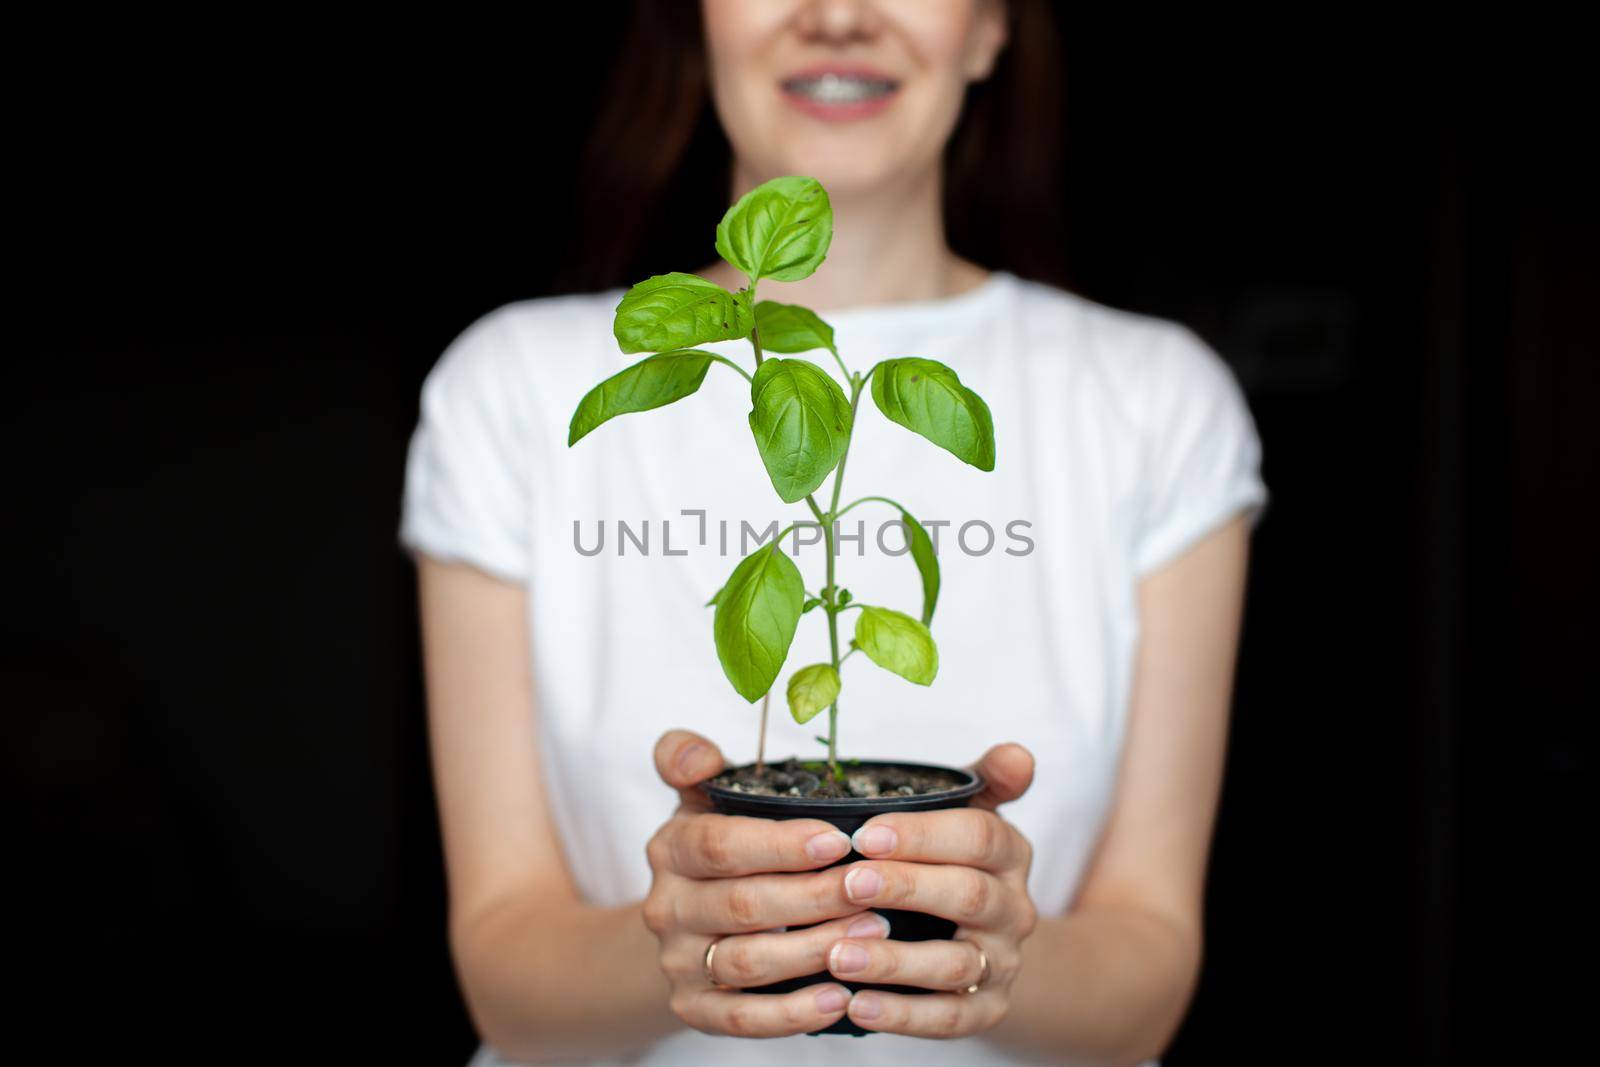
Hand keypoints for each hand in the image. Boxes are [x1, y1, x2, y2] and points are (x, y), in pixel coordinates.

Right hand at [641, 730, 890, 1036]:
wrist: (684, 927)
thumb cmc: (720, 852)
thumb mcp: (703, 800)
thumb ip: (693, 762)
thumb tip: (696, 754)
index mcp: (670, 848)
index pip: (720, 844)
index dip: (780, 844)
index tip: (838, 840)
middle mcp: (666, 907)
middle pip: (742, 904)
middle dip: (814, 896)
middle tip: (873, 888)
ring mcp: (678, 963)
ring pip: (747, 962)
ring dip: (815, 950)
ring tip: (874, 935)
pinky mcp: (693, 1009)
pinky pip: (743, 1018)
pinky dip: (793, 1013)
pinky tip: (841, 998)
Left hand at [822, 743, 1038, 1037]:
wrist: (991, 937)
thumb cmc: (956, 860)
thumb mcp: (972, 812)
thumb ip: (988, 779)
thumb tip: (1018, 754)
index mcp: (1010, 853)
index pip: (977, 836)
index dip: (922, 835)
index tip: (864, 835)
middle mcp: (1014, 909)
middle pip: (968, 895)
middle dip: (905, 888)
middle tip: (848, 884)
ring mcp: (1001, 963)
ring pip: (954, 964)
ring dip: (893, 960)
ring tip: (837, 954)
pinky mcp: (985, 1010)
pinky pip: (948, 1018)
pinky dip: (901, 1016)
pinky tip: (855, 1005)